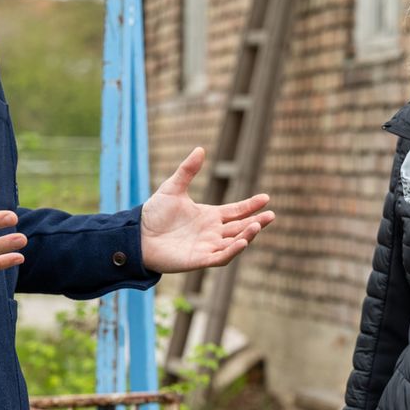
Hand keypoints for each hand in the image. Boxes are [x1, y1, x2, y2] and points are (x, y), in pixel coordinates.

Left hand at [140, 147, 274, 273]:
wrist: (138, 235)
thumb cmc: (154, 213)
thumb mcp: (173, 188)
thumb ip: (188, 170)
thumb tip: (200, 149)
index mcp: (209, 216)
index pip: (236, 211)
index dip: (251, 205)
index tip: (266, 198)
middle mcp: (212, 232)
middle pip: (240, 227)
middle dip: (257, 222)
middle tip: (271, 215)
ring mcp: (207, 246)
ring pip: (234, 242)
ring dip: (247, 235)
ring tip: (258, 225)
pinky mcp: (199, 259)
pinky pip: (221, 257)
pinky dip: (233, 250)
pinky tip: (243, 241)